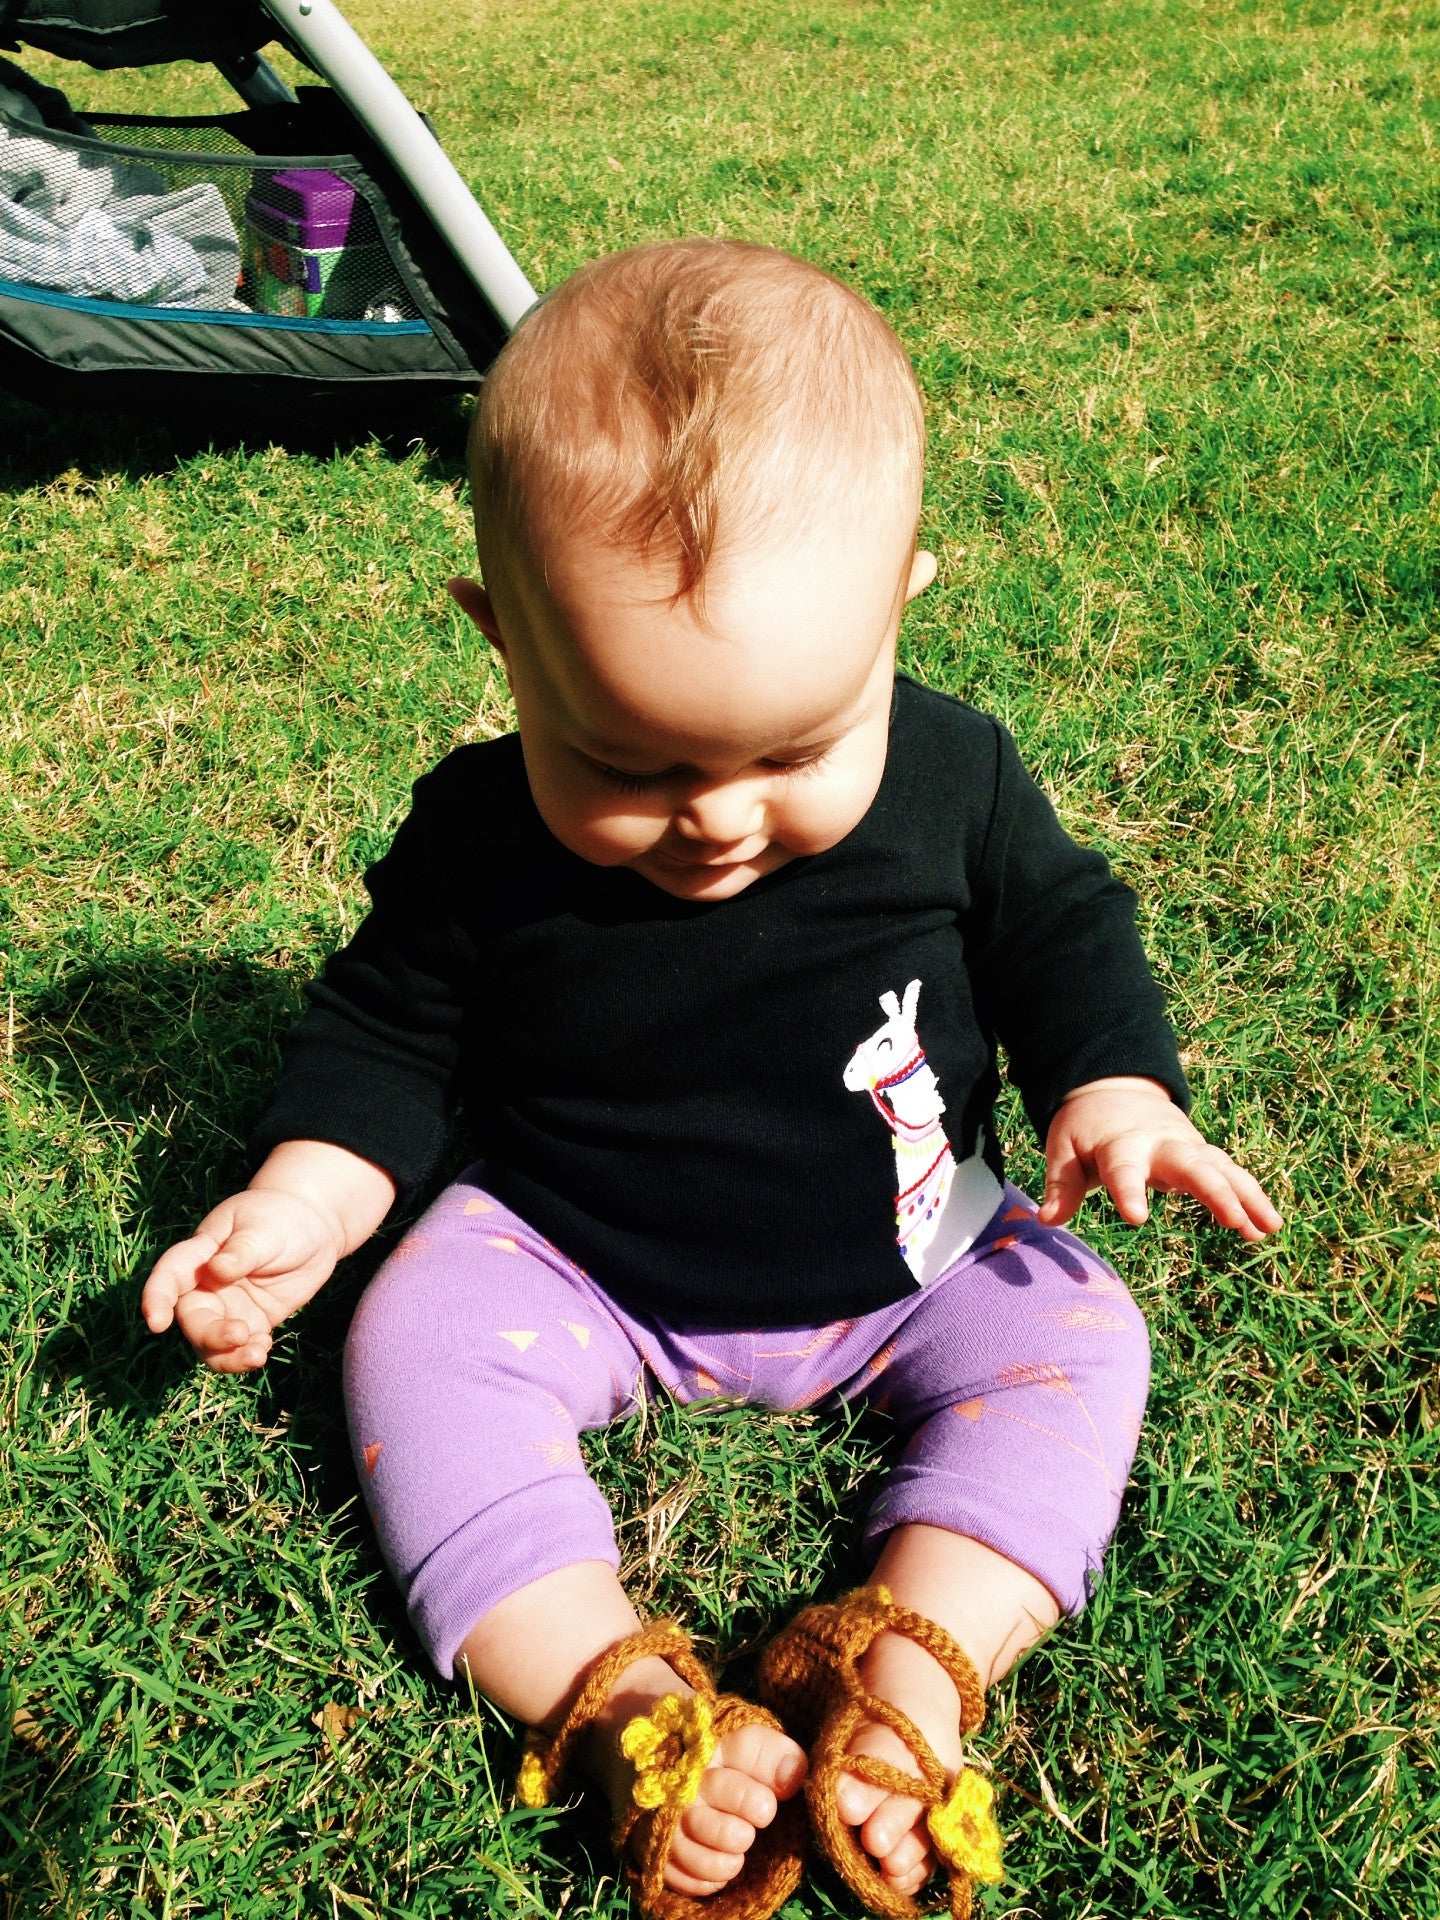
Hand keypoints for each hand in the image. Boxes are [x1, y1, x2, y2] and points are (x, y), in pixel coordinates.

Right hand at [141, 1187, 343, 1373]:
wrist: (314, 1228)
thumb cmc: (279, 1218)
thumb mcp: (262, 1229)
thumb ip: (240, 1252)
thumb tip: (217, 1270)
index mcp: (200, 1255)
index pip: (170, 1276)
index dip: (157, 1299)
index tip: (157, 1323)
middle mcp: (207, 1285)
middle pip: (192, 1318)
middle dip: (208, 1334)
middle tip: (239, 1335)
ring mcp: (228, 1306)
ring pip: (211, 1342)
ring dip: (226, 1356)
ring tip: (256, 1356)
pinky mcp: (251, 1322)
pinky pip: (239, 1348)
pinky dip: (247, 1355)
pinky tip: (264, 1348)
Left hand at [1039, 1077, 1281, 1240]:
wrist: (1115, 1087)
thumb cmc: (1085, 1128)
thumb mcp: (1063, 1150)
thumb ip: (1061, 1186)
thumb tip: (1048, 1220)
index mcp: (1120, 1145)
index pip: (1124, 1170)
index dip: (1129, 1192)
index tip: (1136, 1217)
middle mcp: (1160, 1144)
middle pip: (1192, 1166)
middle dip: (1215, 1193)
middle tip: (1233, 1223)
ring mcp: (1186, 1146)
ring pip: (1222, 1169)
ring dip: (1246, 1197)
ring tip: (1266, 1229)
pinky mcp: (1201, 1153)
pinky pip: (1231, 1174)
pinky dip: (1251, 1197)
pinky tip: (1267, 1225)